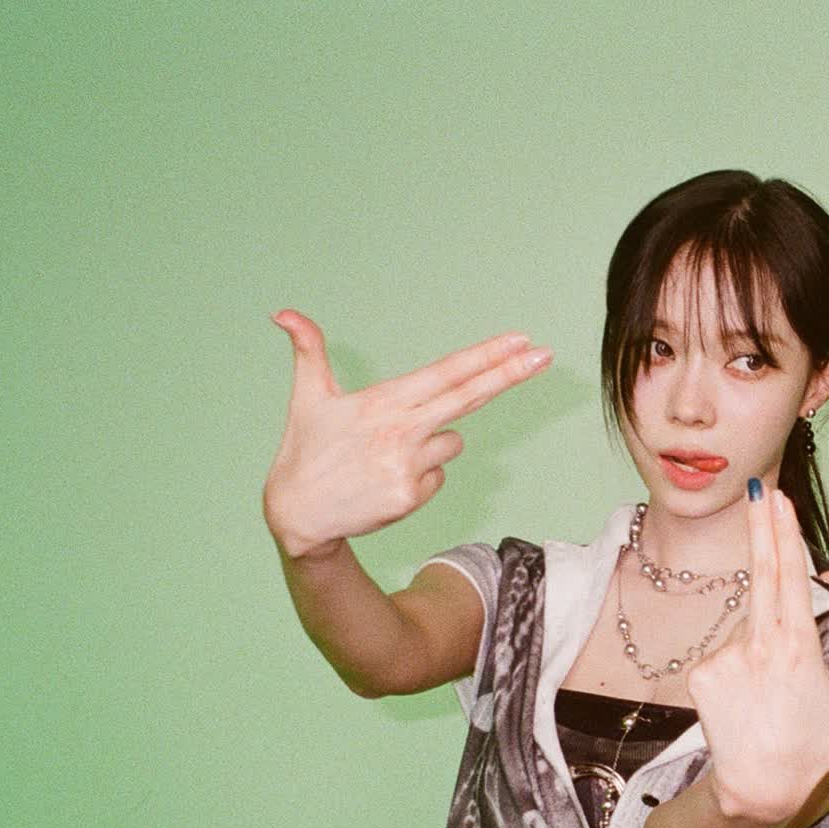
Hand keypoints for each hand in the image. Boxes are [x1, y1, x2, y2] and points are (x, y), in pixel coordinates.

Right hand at [261, 310, 551, 557]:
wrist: (298, 514)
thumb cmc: (307, 450)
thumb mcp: (307, 397)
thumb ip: (308, 352)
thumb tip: (282, 313)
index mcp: (384, 401)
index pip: (447, 372)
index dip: (486, 356)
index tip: (519, 340)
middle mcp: (402, 429)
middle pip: (470, 396)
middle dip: (511, 373)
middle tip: (546, 354)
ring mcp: (409, 465)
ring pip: (453, 442)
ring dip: (433, 443)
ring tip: (387, 454)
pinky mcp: (413, 496)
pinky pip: (440, 476)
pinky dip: (422, 475)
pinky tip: (389, 478)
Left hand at [687, 487, 828, 825]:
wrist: (754, 790)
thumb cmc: (811, 753)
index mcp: (797, 649)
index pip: (789, 579)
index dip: (784, 536)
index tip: (779, 502)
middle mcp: (757, 647)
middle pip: (760, 574)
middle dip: (762, 527)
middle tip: (760, 489)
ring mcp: (725, 659)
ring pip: (748, 625)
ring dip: (763, 634)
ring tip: (773, 683)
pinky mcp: (702, 674)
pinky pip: (725, 651)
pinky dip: (740, 659)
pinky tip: (751, 693)